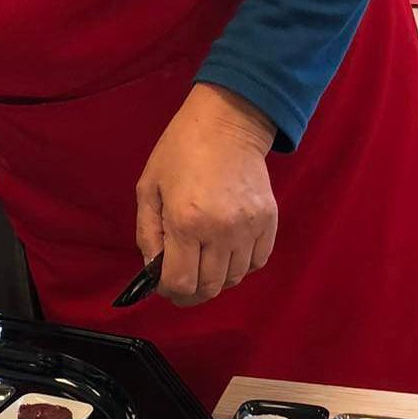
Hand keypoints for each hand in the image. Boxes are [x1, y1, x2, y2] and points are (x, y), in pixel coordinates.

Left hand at [136, 84, 279, 306]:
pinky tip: (225, 252)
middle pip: (209, 287)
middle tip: (181, 282)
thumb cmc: (179, 153)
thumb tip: (153, 271)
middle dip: (191, 292)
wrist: (226, 126)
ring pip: (234, 279)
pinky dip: (239, 266)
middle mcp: (221, 231)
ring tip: (202, 263)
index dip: (169, 291)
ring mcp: (250, 228)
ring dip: (215, 279)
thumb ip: (148, 234)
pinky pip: (257, 262)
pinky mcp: (270, 223)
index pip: (180, 282)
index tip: (163, 285)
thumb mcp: (148, 189)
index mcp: (185, 222)